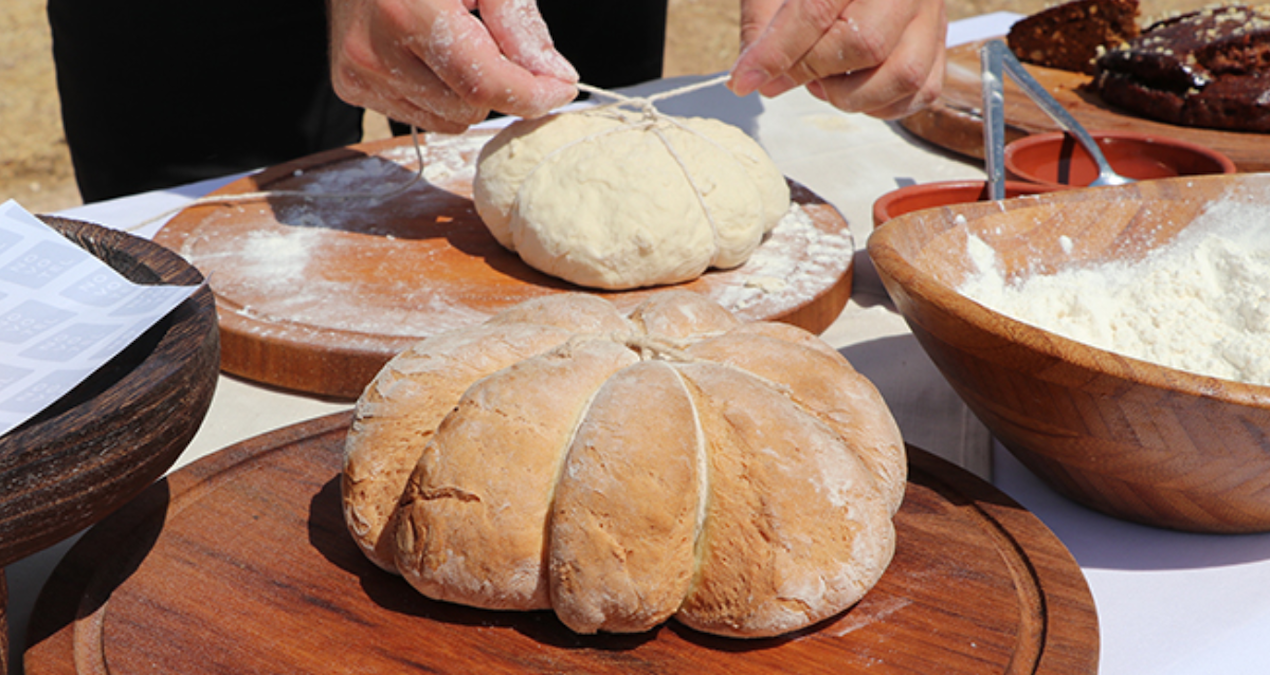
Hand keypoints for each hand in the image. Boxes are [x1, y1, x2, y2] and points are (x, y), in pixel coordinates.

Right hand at [329, 0, 579, 132]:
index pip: (484, 82)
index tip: (563, 86)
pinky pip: (424, 117)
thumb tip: (555, 76)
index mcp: (406, 10)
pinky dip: (441, 94)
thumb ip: (518, 20)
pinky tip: (430, 53)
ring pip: (451, 119)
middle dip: (500, 82)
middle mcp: (373, 49)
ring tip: (457, 38)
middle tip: (494, 37)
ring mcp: (358, 73)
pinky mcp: (351, 86)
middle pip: (473, 106)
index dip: (533, 93)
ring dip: (470, 91)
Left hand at [729, 0, 945, 118]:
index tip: (746, 79)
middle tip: (786, 73)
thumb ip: (763, 22)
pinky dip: (880, 103)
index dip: (777, 52)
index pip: (818, 11)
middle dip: (814, 71)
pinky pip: (921, 91)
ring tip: (821, 78)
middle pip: (866, 45)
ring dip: (850, 94)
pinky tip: (850, 87)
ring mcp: (934, 13)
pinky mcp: (941, 42)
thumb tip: (752, 77)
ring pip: (903, 75)